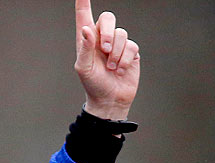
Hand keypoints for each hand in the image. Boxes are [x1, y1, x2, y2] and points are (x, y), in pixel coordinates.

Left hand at [74, 0, 139, 121]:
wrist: (110, 100)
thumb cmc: (93, 85)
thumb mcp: (83, 68)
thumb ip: (84, 48)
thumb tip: (87, 29)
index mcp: (87, 39)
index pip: (84, 15)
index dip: (83, 2)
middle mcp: (103, 38)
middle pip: (108, 18)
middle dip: (108, 32)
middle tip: (105, 50)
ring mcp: (118, 44)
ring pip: (121, 34)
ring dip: (116, 53)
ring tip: (112, 68)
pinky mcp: (130, 52)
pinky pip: (131, 46)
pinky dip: (124, 60)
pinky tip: (120, 70)